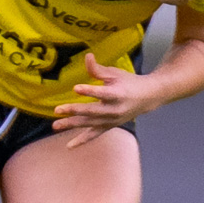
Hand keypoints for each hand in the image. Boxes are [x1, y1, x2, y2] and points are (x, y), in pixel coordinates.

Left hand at [51, 53, 165, 146]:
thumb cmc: (128, 82)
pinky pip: (95, 135)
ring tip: (55, 125)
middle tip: (57, 110)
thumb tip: (87, 56)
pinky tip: (69, 146)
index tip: (75, 88)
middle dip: (75, 111)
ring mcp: (112, 120)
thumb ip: (98, 69)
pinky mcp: (109, 126)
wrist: (148, 97)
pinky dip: (82, 141)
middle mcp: (115, 109)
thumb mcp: (115, 73)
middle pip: (92, 111)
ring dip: (72, 125)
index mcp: (118, 93)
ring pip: (90, 124)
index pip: (102, 93)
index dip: (89, 91)